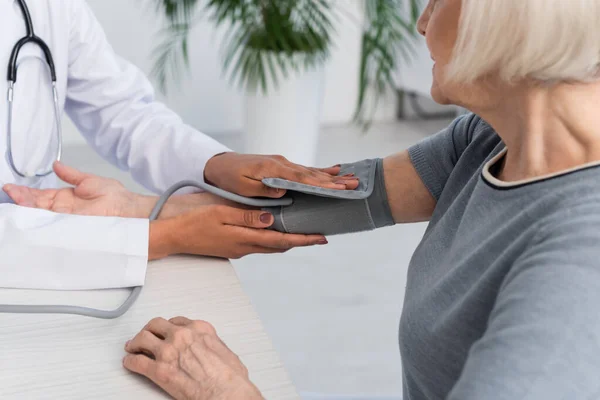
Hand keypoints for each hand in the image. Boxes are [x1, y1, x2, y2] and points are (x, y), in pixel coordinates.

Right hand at [3, 161, 139, 216]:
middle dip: (20, 201)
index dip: (24, 193)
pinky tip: (29, 216)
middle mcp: (63, 212)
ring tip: (13, 202)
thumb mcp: (89, 181)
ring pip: (40, 217)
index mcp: (65, 200)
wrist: (131, 209)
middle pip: (36, 207)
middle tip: (7, 194)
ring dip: (26, 210)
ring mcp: (67, 221)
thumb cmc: (116, 198)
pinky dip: (40, 222)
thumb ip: (71, 175)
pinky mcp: (73, 228)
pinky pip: (53, 227)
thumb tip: (56, 165)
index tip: (9, 188)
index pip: (39, 196)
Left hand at [123, 317, 262, 399]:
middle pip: (156, 325)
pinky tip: (130, 363)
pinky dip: (130, 362)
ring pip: (142, 338)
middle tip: (145, 336)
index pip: (176, 321)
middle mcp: (182, 336)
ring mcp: (168, 351)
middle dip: (149, 330)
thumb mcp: (227, 353)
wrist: (226, 394)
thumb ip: (213, 346)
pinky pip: (136, 362)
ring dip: (135, 343)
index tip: (164, 332)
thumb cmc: (230, 379)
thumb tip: (212, 352)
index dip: (168, 327)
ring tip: (132, 348)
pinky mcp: (158, 370)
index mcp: (199, 330)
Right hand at [148, 204, 326, 259]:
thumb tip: (273, 219)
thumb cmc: (194, 221)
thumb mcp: (220, 214)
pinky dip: (273, 238)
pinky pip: (259, 244)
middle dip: (301, 241)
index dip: (303, 239)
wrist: (172, 236)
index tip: (322, 237)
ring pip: (270, 246)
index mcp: (244, 239)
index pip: (281, 240)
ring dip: (288, 240)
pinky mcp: (232, 247)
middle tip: (319, 234)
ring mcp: (238, 249)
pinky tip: (275, 229)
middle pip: (280, 246)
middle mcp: (245, 248)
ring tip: (303, 232)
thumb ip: (247, 217)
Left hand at [203, 152, 358, 197]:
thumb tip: (284, 191)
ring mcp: (283, 163)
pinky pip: (304, 170)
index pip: (302, 179)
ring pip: (311, 171)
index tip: (339, 189)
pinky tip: (333, 171)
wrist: (220, 164)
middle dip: (334, 180)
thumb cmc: (229, 179)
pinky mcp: (282, 166)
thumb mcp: (242, 187)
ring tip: (351, 178)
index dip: (322, 185)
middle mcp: (282, 163)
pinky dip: (320, 172)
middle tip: (355, 184)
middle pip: (312, 174)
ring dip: (331, 176)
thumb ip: (263, 189)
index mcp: (273, 169)